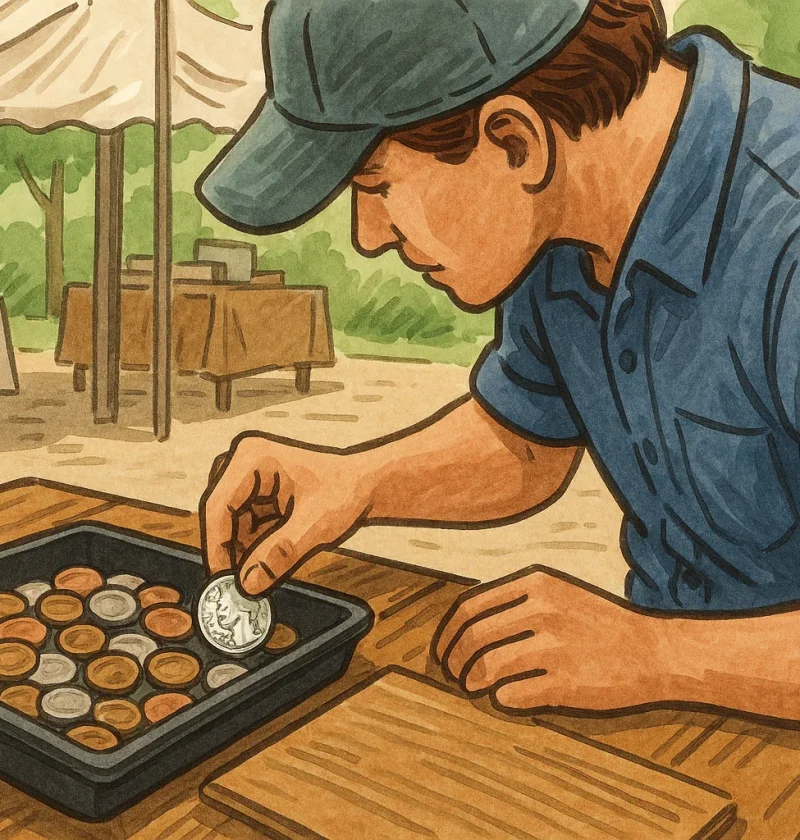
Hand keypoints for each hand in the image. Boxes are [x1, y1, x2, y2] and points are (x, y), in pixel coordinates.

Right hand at [200, 433, 371, 594]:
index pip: (218, 506)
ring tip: (259, 576)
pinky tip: (268, 561)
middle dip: (230, 550)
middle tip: (237, 585)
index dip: (217, 546)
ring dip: (242, 551)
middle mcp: (244, 462)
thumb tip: (247, 584)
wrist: (365, 484)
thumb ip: (280, 554)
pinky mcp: (255, 492)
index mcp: (252, 458)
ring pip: (230, 524)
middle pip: (220, 515)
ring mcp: (248, 477)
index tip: (222, 580)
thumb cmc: (347, 490)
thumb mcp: (316, 525)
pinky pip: (243, 525)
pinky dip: (253, 546)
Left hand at [433, 567, 666, 711]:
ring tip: (473, 688)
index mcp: (536, 583)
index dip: (448, 633)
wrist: (654, 650)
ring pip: (488, 667)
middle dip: (454, 661)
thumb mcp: (557, 592)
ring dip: (473, 682)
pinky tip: (506, 697)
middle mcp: (543, 609)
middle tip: (454, 676)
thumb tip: (460, 625)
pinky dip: (502, 699)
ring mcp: (556, 646)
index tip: (442, 652)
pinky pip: (514, 694)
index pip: (470, 606)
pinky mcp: (568, 683)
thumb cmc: (598, 623)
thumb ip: (513, 600)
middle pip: (474, 637)